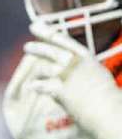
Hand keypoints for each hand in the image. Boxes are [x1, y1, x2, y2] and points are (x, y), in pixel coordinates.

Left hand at [23, 22, 121, 138]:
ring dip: (36, 71)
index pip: (63, 40)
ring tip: (33, 75)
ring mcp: (67, 76)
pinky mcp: (60, 90)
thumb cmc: (108, 99)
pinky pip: (41, 85)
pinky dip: (36, 86)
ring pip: (43, 67)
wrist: (112, 114)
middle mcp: (76, 63)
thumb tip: (66, 66)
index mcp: (87, 58)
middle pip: (50, 50)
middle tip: (27, 46)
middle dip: (37, 47)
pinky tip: (31, 86)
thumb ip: (83, 69)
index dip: (47, 31)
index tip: (35, 25)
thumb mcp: (98, 75)